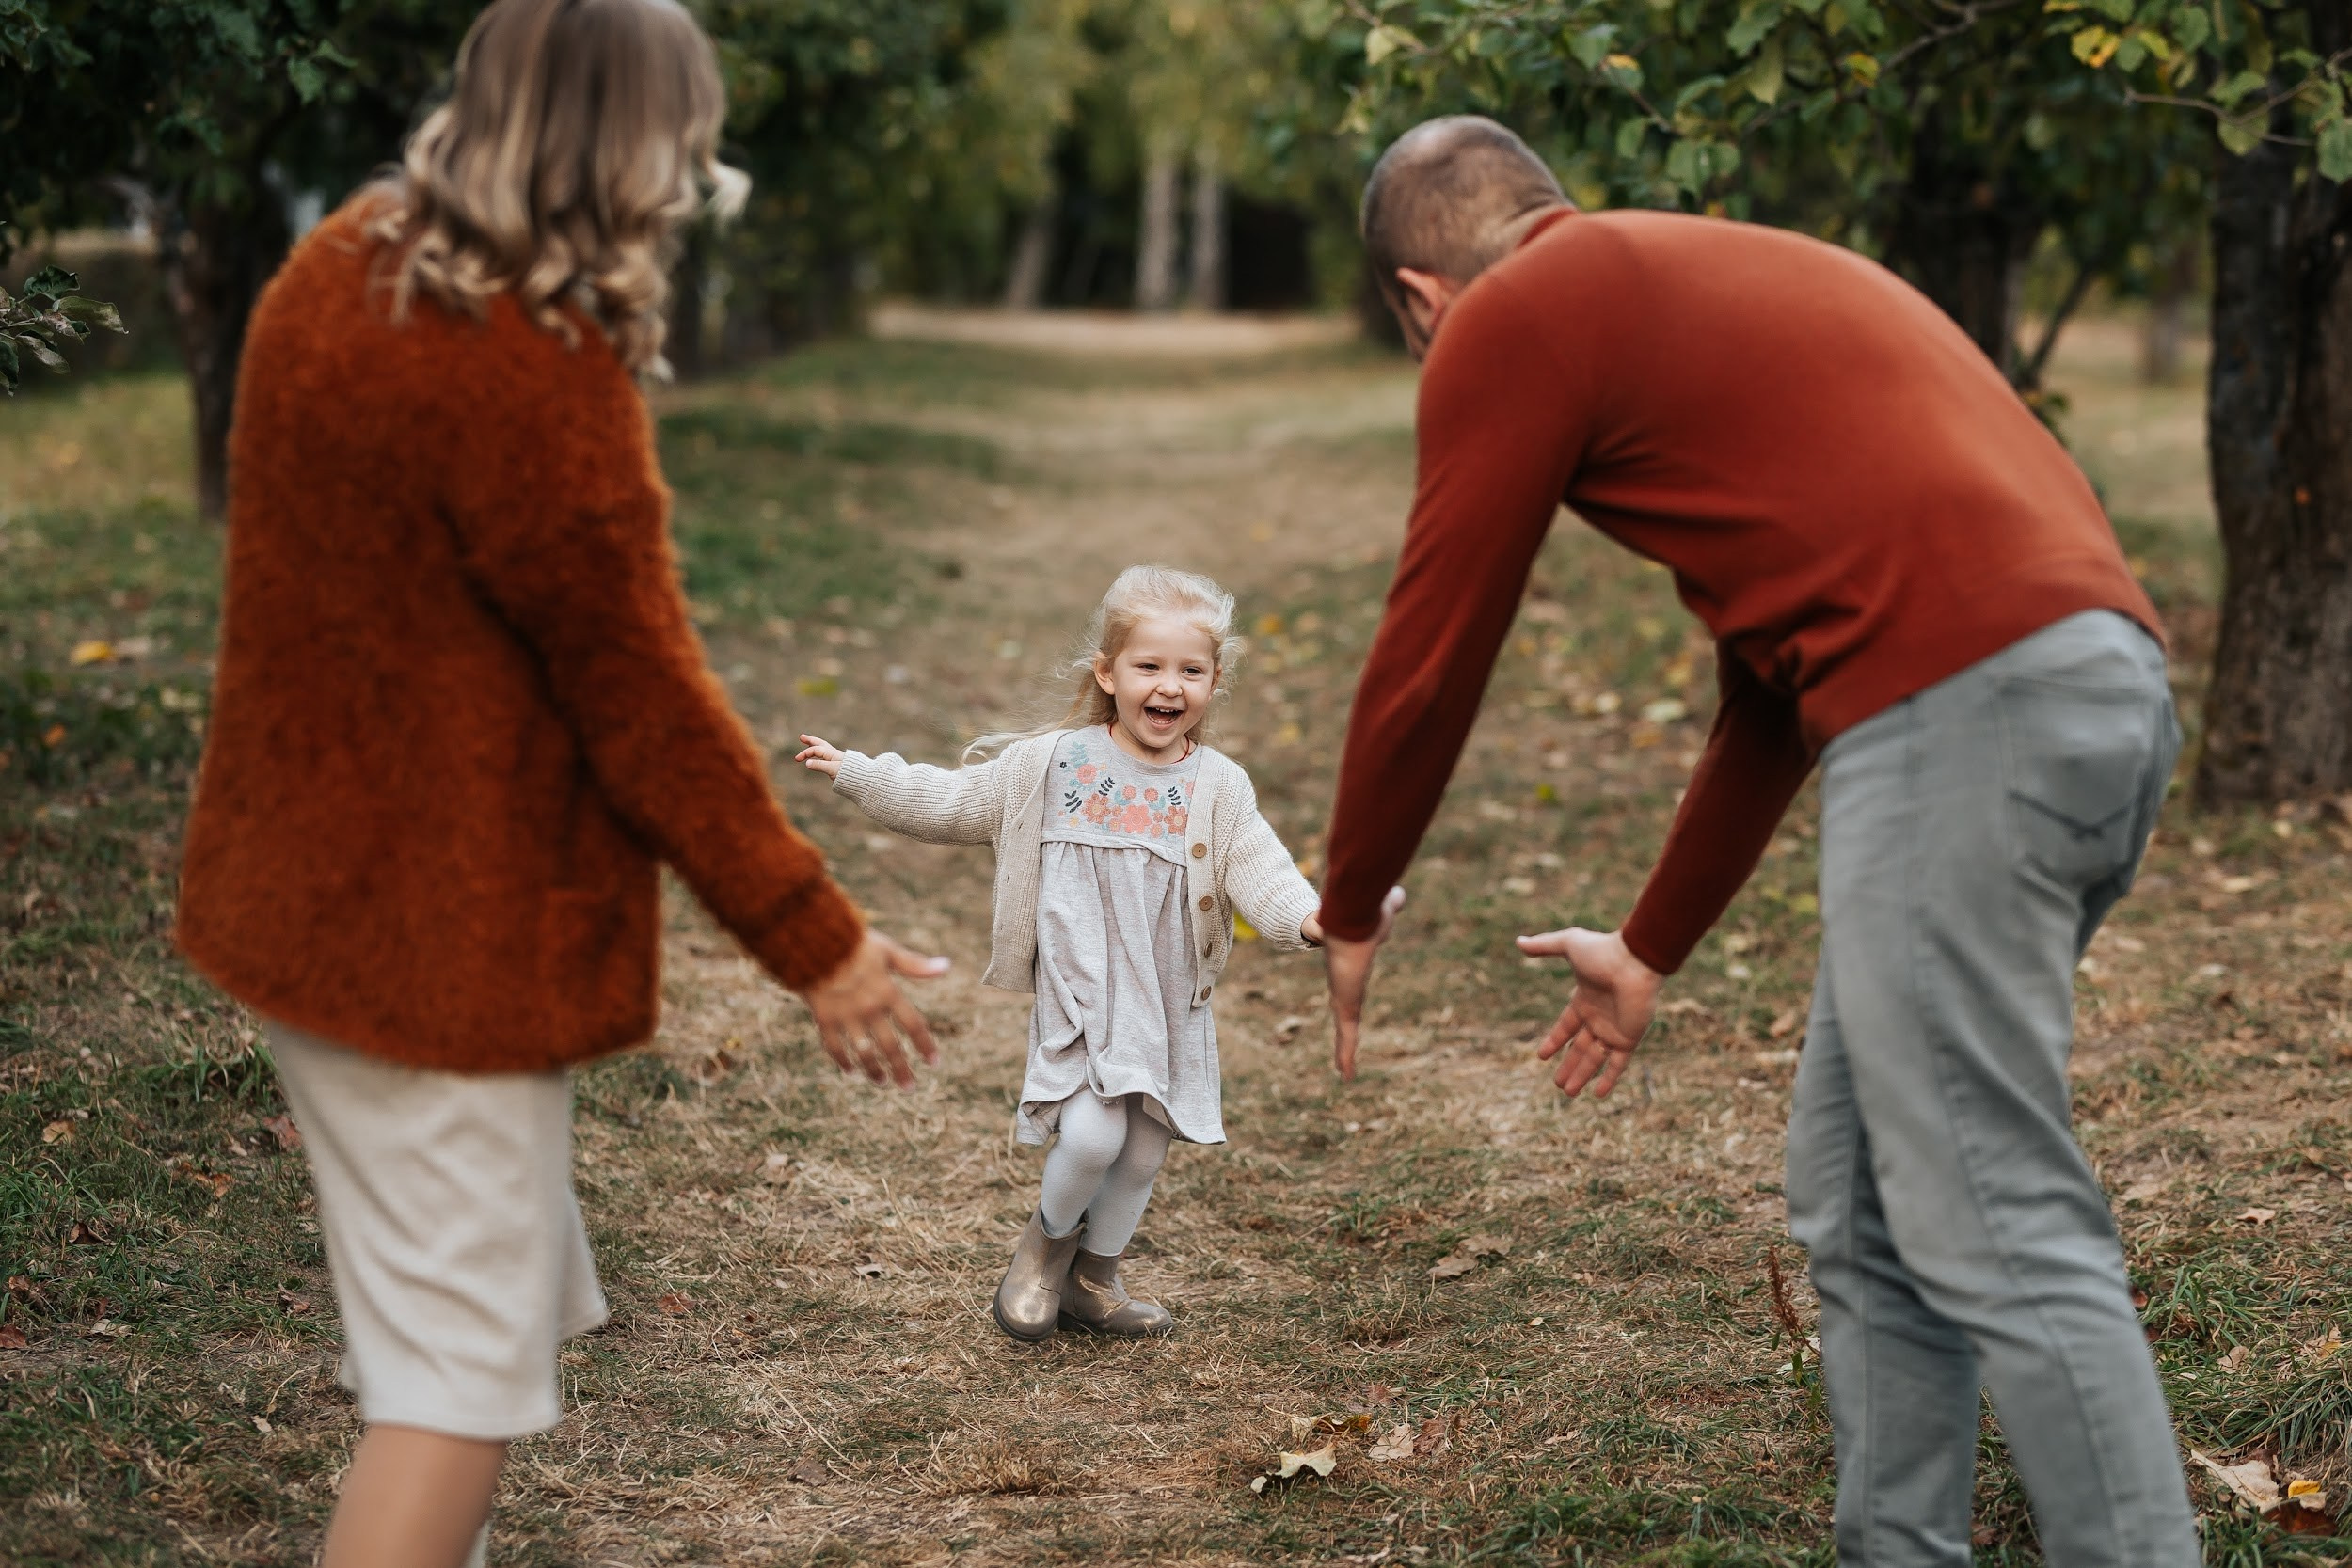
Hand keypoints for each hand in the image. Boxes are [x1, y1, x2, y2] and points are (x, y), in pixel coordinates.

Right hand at [796, 734, 844, 778]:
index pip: (815, 750)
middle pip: (820, 744)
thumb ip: (819, 765)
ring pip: (824, 749)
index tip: (797, 759)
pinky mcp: (838, 765)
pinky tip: (819, 756)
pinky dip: (820, 754)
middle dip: (811, 741)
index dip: (805, 753)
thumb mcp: (832, 769)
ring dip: (815, 746)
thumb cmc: (848, 773)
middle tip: (801, 737)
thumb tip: (807, 763)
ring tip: (809, 743)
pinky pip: (827, 756)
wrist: (862, 778)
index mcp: (832, 753)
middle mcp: (834, 754)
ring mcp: (836, 759)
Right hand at [798, 930, 948, 1087]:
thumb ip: (915, 965)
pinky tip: (851, 1071)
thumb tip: (946, 967)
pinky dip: (843, 1061)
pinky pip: (834, 1047)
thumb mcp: (887, 950)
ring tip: (883, 1083)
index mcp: (888, 992)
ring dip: (874, 1071)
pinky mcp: (824, 1018)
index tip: (934, 1063)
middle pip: (891, 1047)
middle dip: (901, 1069)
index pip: (914, 1026)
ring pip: (864, 1053)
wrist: (812, 939)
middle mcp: (870, 1009)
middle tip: (909, 1087)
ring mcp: (846, 1016)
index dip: (925, 1045)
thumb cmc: (853, 942)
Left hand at [1322, 886, 1406, 1080]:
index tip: (1349, 1001)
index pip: (1351, 988)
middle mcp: (1345, 986)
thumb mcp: (1382, 915)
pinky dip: (1346, 1056)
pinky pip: (1346, 1036)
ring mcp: (1343, 998)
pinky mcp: (1345, 1006)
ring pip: (1344, 1030)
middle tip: (1344, 1046)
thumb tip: (1397, 894)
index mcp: (1354, 970)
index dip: (1350, 995)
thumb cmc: (1366, 916)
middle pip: (1345, 1011)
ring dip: (1344, 1051)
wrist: (1348, 922)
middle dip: (1345, 1028)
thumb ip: (1389, 907)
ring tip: (1344, 1071)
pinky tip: (1345, 1075)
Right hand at [1516, 927, 1661, 1097]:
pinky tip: (1598, 1094)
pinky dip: (1609, 1078)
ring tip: (1567, 1093)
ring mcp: (1614, 1029)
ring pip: (1594, 1059)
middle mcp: (1599, 1018)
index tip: (1541, 1056)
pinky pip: (1618, 1063)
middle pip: (1580, 1048)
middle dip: (1569, 1065)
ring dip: (1581, 1076)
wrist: (1635, 960)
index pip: (1567, 1026)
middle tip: (1557, 1084)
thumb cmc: (1603, 950)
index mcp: (1585, 999)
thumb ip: (1544, 945)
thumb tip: (1518, 942)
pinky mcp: (1628, 1038)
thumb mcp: (1568, 944)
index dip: (1555, 1040)